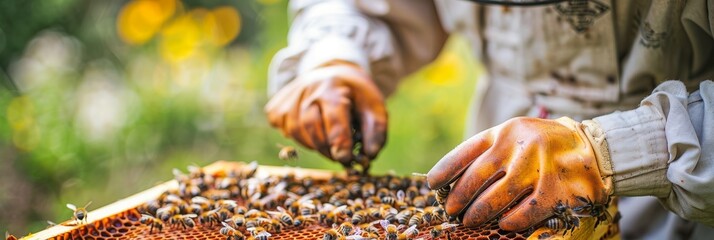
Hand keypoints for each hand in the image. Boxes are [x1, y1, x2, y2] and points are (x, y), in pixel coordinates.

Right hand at [265, 63, 386, 166]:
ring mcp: (289, 96)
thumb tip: (370, 156)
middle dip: (326, 147)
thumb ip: (376, 131)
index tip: (346, 159)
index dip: (339, 142)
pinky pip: (283, 129)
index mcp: (334, 86)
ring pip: (294, 130)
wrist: (332, 72)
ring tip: (327, 145)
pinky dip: (298, 138)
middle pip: (310, 125)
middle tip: (339, 156)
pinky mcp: (277, 106)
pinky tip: (311, 132)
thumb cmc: (355, 94)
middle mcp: (308, 88)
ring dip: (313, 145)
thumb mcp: (374, 106)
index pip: (334, 117)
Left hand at [426, 117, 609, 230]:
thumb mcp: (515, 136)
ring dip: (480, 212)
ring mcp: (539, 166)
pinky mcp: (558, 187)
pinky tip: (503, 225)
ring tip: (469, 221)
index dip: (446, 169)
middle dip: (459, 197)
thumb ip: (489, 152)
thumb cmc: (543, 146)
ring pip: (499, 195)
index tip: (432, 185)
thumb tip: (454, 181)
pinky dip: (513, 220)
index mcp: (504, 132)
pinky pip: (529, 210)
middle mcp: (519, 145)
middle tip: (451, 211)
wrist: (593, 147)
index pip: (466, 151)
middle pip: (478, 176)